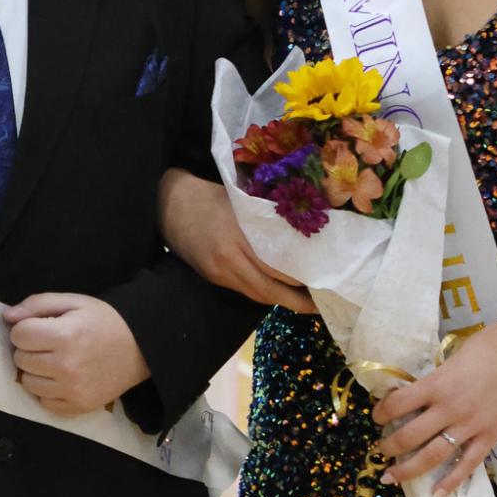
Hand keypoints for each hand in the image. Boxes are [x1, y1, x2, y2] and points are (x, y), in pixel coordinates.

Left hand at [3, 293, 148, 414]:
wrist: (139, 348)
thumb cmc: (103, 321)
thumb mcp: (73, 302)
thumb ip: (38, 304)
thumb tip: (7, 317)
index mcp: (65, 335)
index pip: (19, 335)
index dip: (26, 328)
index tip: (40, 327)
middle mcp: (66, 366)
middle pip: (20, 359)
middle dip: (29, 349)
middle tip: (48, 344)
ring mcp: (72, 390)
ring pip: (28, 382)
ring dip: (35, 371)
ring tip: (54, 361)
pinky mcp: (77, 406)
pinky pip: (43, 401)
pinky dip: (47, 390)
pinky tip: (62, 378)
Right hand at [158, 170, 315, 313]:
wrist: (169, 203)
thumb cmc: (211, 195)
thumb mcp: (242, 199)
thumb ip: (269, 217)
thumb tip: (306, 229)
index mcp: (239, 232)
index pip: (277, 263)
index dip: (302, 276)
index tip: (327, 278)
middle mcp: (229, 257)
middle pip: (270, 287)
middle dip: (298, 298)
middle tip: (324, 298)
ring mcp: (219, 271)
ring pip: (258, 294)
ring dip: (283, 300)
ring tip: (308, 301)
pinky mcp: (213, 277)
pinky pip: (245, 291)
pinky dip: (266, 293)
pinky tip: (282, 292)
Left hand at [371, 322, 496, 496]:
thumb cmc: (485, 348)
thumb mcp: (449, 361)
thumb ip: (431, 383)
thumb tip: (410, 397)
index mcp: (436, 385)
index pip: (396, 405)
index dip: (380, 413)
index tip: (376, 416)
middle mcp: (450, 409)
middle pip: (409, 437)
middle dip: (389, 446)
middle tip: (381, 450)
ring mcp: (471, 425)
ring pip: (433, 456)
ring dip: (408, 469)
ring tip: (391, 476)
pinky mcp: (491, 436)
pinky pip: (468, 464)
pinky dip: (451, 482)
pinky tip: (436, 495)